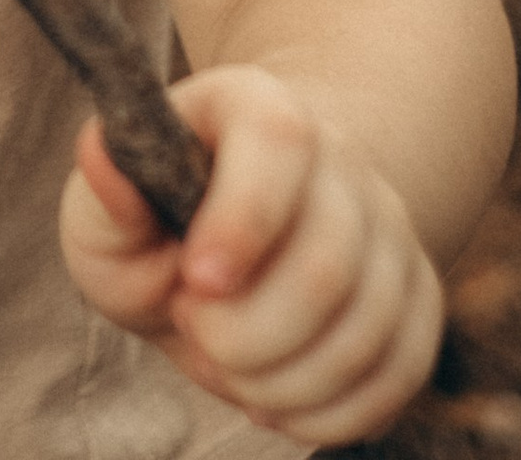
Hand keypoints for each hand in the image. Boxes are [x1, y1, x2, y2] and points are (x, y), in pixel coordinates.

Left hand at [60, 66, 444, 447]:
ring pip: (369, 330)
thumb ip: (105, 195)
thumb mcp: (109, 209)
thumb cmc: (164, 222)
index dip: (242, 220)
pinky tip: (276, 400)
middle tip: (195, 329)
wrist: (239, 236)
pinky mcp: (419, 297)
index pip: (278, 141)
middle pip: (328, 264)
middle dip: (250, 335)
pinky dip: (331, 412)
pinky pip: (399, 374)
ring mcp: (390, 228)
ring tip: (229, 369)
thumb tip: (102, 155)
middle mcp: (341, 159)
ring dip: (285, 382)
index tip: (196, 283)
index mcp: (256, 108)